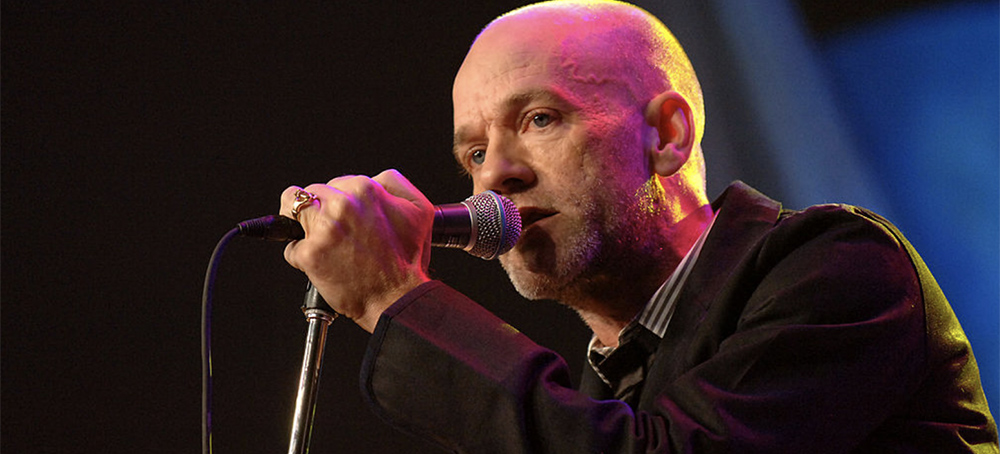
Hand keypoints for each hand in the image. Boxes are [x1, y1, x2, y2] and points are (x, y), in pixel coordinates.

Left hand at [280, 169, 432, 331]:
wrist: (398, 298)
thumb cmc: (408, 259)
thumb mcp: (419, 209)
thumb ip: (394, 183)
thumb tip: (373, 179)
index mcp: (365, 190)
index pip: (335, 183)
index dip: (338, 200)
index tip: (345, 218)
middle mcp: (342, 205)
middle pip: (309, 193)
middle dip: (317, 210)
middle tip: (330, 231)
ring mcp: (324, 229)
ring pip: (289, 209)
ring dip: (298, 223)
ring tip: (313, 238)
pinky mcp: (310, 255)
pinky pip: (291, 246)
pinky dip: (300, 256)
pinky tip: (320, 264)